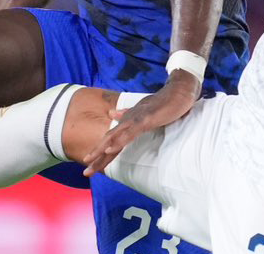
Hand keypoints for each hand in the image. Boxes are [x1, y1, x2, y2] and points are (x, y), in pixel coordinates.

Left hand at [82, 70, 200, 175]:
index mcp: (128, 121)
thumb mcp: (144, 112)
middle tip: (85, 172)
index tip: (90, 168)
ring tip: (90, 161)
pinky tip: (110, 148)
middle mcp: (128, 120)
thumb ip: (127, 115)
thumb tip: (112, 114)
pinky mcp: (144, 120)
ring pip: (114, 137)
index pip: (111, 141)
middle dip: (96, 156)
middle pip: (108, 141)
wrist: (178, 92)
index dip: (101, 155)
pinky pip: (129, 133)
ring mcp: (135, 120)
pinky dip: (119, 141)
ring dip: (101, 150)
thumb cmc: (164, 104)